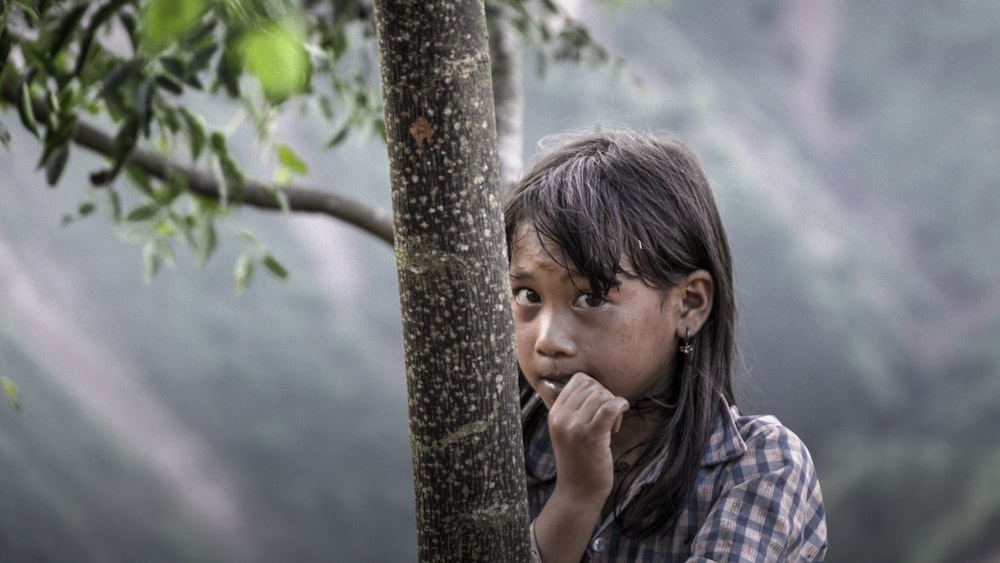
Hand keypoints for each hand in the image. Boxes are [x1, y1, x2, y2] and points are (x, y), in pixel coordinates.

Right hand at [547, 372, 629, 503]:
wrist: (578, 492)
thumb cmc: (579, 461)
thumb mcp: (566, 432)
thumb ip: (574, 410)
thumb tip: (593, 386)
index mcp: (554, 414)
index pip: (578, 380)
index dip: (595, 388)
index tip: (599, 408)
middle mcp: (561, 417)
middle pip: (591, 385)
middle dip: (605, 396)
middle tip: (608, 419)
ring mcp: (574, 426)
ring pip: (602, 394)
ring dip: (613, 405)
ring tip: (612, 426)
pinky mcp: (591, 436)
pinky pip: (610, 407)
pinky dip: (621, 405)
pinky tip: (623, 411)